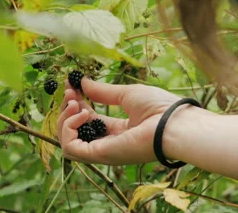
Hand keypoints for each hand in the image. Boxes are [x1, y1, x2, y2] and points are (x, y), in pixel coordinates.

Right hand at [57, 78, 180, 164]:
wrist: (173, 123)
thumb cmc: (158, 107)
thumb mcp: (126, 94)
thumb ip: (102, 92)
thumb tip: (82, 82)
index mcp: (118, 130)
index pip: (88, 119)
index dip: (77, 102)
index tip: (71, 85)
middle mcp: (109, 143)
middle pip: (76, 130)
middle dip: (68, 109)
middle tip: (71, 93)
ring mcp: (103, 151)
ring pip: (68, 141)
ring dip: (64, 120)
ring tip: (75, 104)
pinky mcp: (100, 155)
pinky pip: (71, 148)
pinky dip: (68, 129)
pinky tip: (80, 113)